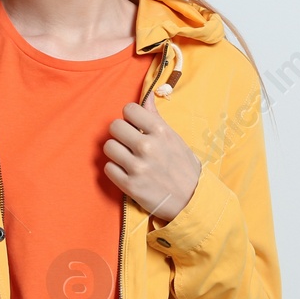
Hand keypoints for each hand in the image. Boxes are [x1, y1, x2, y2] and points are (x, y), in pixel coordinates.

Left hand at [103, 90, 201, 223]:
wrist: (191, 201)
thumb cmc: (184, 168)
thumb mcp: (175, 139)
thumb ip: (157, 118)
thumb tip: (146, 97)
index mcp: (160, 132)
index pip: (129, 109)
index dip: (130, 117)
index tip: (134, 125)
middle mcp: (147, 146)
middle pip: (114, 126)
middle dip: (121, 133)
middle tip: (129, 142)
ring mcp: (137, 166)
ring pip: (108, 147)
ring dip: (116, 152)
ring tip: (127, 158)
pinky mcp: (129, 185)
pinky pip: (108, 168)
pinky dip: (115, 170)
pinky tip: (127, 172)